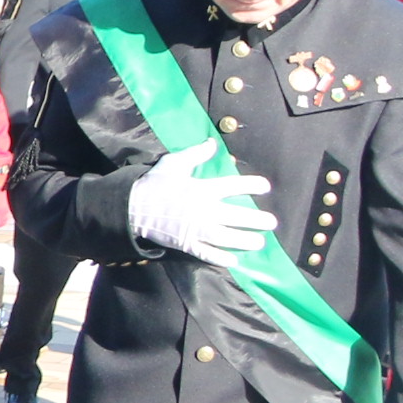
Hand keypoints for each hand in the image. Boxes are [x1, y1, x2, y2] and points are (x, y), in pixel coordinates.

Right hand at [126, 138, 274, 262]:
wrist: (131, 208)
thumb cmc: (153, 184)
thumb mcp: (173, 163)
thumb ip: (196, 154)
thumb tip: (213, 144)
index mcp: (203, 189)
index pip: (235, 185)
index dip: (252, 185)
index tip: (265, 187)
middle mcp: (205, 210)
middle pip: (238, 216)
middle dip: (257, 220)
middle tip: (271, 223)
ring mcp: (197, 230)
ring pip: (229, 238)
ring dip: (246, 240)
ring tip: (259, 242)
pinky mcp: (188, 244)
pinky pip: (209, 254)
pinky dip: (223, 258)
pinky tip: (235, 259)